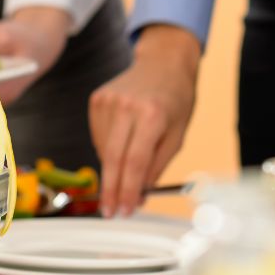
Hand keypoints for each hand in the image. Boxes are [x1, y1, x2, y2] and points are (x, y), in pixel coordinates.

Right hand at [89, 25, 199, 217]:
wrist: (163, 63)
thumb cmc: (176, 101)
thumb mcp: (177, 136)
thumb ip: (157, 167)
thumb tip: (138, 196)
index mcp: (152, 115)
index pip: (135, 162)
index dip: (128, 190)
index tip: (125, 210)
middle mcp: (127, 106)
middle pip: (113, 159)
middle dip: (112, 190)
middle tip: (111, 212)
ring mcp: (108, 101)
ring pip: (104, 150)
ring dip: (112, 170)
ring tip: (126, 170)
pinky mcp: (96, 99)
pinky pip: (98, 137)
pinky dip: (108, 150)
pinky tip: (122, 143)